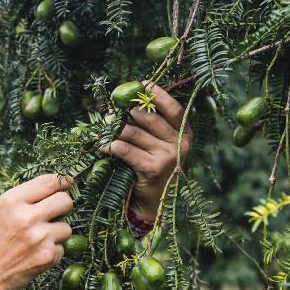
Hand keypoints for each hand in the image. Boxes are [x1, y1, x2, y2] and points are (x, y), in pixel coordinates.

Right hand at [0, 173, 74, 289]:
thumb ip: (24, 200)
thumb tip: (56, 189)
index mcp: (11, 201)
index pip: (48, 182)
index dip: (62, 181)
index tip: (68, 182)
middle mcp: (26, 217)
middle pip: (65, 201)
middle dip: (63, 206)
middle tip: (56, 213)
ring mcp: (39, 237)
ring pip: (67, 227)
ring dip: (57, 233)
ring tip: (37, 240)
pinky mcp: (47, 256)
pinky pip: (62, 248)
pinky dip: (52, 252)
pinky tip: (34, 255)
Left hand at [99, 80, 191, 220]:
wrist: (153, 204)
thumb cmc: (154, 169)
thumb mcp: (161, 146)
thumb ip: (154, 126)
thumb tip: (131, 101)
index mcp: (185, 134)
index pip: (174, 108)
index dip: (158, 94)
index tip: (143, 84)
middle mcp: (180, 144)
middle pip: (147, 117)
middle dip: (127, 114)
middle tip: (114, 116)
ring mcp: (167, 156)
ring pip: (132, 132)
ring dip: (115, 131)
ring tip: (107, 132)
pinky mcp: (152, 168)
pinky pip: (124, 149)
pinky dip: (110, 146)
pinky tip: (103, 147)